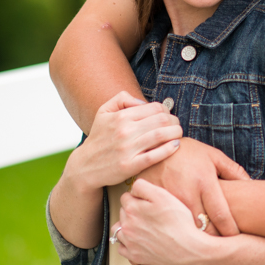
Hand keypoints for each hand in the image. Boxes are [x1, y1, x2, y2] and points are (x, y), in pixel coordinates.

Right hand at [61, 91, 181, 193]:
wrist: (85, 166)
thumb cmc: (99, 138)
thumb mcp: (103, 112)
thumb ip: (122, 98)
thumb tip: (144, 102)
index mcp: (121, 117)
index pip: (154, 108)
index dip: (166, 110)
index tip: (168, 116)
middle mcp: (124, 131)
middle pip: (161, 120)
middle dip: (174, 121)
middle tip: (177, 125)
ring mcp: (127, 149)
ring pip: (160, 136)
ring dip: (175, 133)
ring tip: (178, 134)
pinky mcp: (130, 166)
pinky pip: (154, 156)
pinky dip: (168, 149)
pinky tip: (175, 145)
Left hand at [115, 180, 212, 264]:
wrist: (186, 248)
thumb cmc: (178, 221)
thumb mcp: (162, 195)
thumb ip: (143, 187)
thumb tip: (133, 189)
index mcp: (132, 209)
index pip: (125, 197)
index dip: (137, 197)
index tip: (147, 202)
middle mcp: (127, 226)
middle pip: (122, 213)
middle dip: (132, 211)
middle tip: (148, 213)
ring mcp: (130, 242)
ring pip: (119, 230)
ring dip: (126, 226)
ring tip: (142, 226)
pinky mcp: (134, 255)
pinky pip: (122, 248)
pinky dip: (127, 244)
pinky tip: (138, 240)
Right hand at [137, 138, 249, 235]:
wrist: (153, 146)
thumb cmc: (188, 152)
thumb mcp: (213, 156)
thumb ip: (234, 171)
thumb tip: (253, 185)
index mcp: (204, 182)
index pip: (221, 216)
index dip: (231, 232)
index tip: (238, 238)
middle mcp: (186, 194)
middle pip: (205, 229)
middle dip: (216, 240)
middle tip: (225, 244)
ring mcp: (169, 202)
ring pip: (188, 232)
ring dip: (199, 238)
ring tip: (207, 243)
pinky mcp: (155, 206)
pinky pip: (172, 226)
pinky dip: (181, 232)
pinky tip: (187, 234)